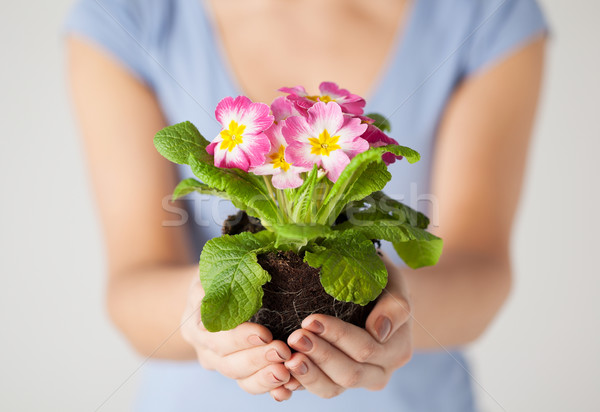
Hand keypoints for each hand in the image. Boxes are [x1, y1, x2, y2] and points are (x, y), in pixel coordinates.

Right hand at [181, 279, 299, 399]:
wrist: (207, 296)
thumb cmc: (215, 278)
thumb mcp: (212, 272)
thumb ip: (220, 277)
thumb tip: (240, 272)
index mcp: (196, 324)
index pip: (217, 336)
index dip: (240, 338)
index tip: (264, 334)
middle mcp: (206, 349)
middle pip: (228, 362)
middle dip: (257, 359)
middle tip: (282, 352)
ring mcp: (222, 363)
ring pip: (240, 378)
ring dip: (264, 378)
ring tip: (287, 373)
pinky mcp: (240, 371)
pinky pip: (252, 385)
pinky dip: (270, 390)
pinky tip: (287, 389)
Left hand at [284, 255, 411, 397]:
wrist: (378, 296)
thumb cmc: (384, 286)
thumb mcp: (395, 286)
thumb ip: (395, 307)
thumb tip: (379, 330)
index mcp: (396, 351)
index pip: (366, 348)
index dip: (338, 336)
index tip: (311, 320)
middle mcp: (379, 372)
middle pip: (349, 373)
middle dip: (320, 355)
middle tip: (295, 337)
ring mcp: (356, 381)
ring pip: (332, 388)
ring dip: (308, 374)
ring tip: (288, 358)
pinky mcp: (335, 382)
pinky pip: (318, 389)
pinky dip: (300, 384)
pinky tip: (283, 375)